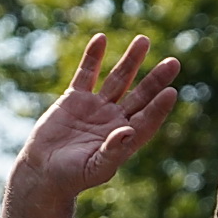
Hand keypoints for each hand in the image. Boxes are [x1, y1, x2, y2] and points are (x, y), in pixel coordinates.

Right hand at [11, 33, 180, 203]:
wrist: (43, 172)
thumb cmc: (72, 178)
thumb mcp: (95, 168)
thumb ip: (113, 150)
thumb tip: (129, 132)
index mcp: (125, 140)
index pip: (147, 120)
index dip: (159, 107)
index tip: (171, 91)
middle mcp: (115, 120)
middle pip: (140, 95)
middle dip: (156, 79)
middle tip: (174, 62)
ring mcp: (97, 107)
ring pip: (118, 79)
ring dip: (131, 61)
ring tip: (143, 40)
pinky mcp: (75, 99)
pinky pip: (86, 73)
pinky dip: (93, 57)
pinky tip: (101, 38)